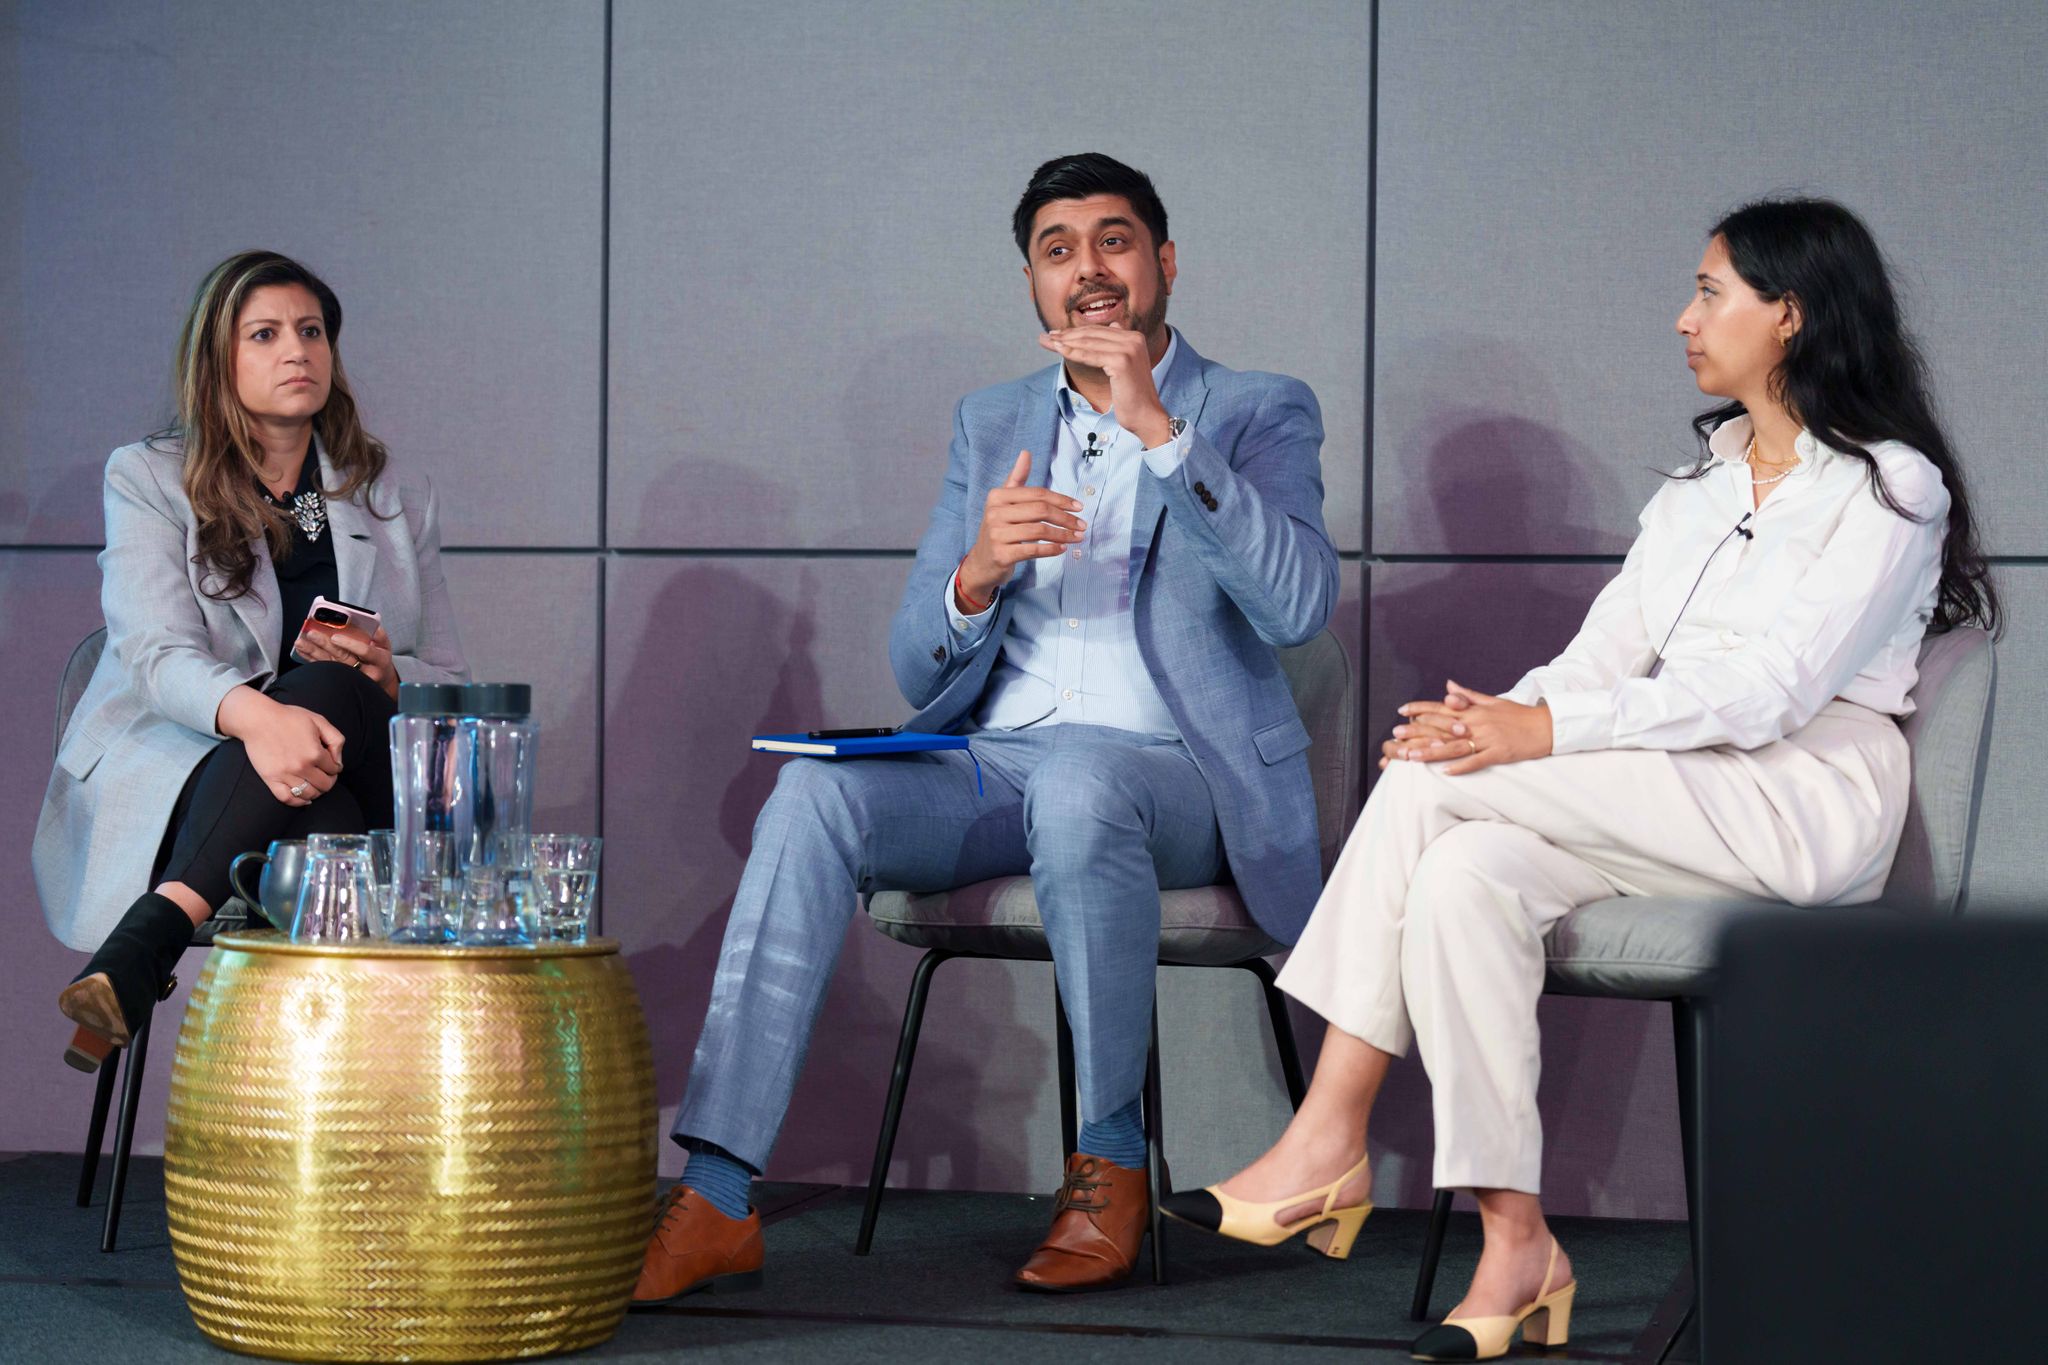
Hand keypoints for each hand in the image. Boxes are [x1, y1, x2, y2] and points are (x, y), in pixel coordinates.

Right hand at [221, 689, 344, 806]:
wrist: (258, 719)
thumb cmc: (288, 717)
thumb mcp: (319, 721)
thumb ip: (336, 740)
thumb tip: (338, 761)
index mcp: (315, 753)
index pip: (334, 770)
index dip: (335, 767)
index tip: (331, 764)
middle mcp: (301, 767)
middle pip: (325, 785)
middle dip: (329, 781)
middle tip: (325, 775)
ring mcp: (285, 775)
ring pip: (309, 794)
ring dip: (317, 791)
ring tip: (315, 784)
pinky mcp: (271, 779)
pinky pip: (287, 798)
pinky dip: (298, 802)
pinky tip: (305, 799)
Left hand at [294, 623, 398, 701]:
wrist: (380, 680)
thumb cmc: (379, 658)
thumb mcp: (385, 646)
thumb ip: (379, 635)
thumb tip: (370, 624)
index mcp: (379, 661)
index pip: (366, 652)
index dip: (350, 644)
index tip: (335, 636)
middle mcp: (366, 671)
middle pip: (344, 658)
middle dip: (326, 645)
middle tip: (312, 634)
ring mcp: (352, 678)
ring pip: (331, 665)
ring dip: (314, 652)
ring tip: (300, 642)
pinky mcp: (340, 680)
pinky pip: (324, 669)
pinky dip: (311, 659)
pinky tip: (302, 650)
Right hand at [958, 449, 1085, 609]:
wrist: (982, 562)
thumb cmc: (999, 529)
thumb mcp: (1004, 502)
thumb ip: (1016, 478)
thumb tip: (1026, 453)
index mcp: (997, 496)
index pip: (1037, 494)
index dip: (1061, 500)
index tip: (1079, 507)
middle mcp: (995, 513)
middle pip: (1040, 511)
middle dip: (1065, 518)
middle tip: (1082, 525)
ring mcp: (997, 534)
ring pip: (1039, 531)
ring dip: (1063, 535)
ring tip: (1077, 537)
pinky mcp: (1002, 555)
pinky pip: (1033, 550)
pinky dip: (1051, 550)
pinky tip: (1062, 549)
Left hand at [1037, 326, 1171, 445]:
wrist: (1146, 417)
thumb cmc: (1132, 396)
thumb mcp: (1125, 365)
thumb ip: (1118, 345)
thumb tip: (1113, 326)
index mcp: (1134, 337)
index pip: (1098, 331)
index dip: (1075, 332)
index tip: (1056, 334)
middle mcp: (1134, 339)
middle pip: (1091, 334)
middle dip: (1065, 335)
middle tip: (1045, 337)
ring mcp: (1129, 349)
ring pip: (1088, 343)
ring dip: (1064, 342)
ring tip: (1046, 342)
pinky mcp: (1121, 362)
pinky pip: (1090, 356)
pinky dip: (1072, 352)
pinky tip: (1058, 350)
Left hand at [1389, 680, 1551, 775]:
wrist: (1548, 726)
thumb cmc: (1519, 715)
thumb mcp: (1493, 701)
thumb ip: (1469, 695)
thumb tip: (1448, 684)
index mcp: (1475, 710)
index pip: (1442, 707)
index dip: (1420, 708)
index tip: (1401, 710)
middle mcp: (1478, 723)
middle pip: (1442, 727)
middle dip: (1418, 731)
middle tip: (1395, 736)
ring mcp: (1488, 739)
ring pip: (1455, 746)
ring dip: (1432, 751)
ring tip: (1411, 756)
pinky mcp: (1499, 753)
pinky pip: (1478, 761)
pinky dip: (1462, 766)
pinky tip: (1445, 772)